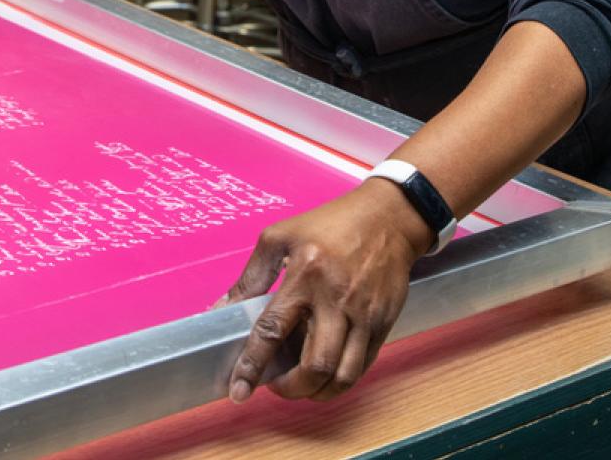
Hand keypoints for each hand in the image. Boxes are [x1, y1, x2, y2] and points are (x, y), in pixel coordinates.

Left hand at [216, 178, 433, 402]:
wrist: (388, 217)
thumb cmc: (331, 223)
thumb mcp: (280, 236)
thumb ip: (250, 277)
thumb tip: (222, 310)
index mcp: (304, 276)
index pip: (272, 331)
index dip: (252, 366)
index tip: (239, 391)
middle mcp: (336, 299)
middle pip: (316, 366)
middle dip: (291, 389)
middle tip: (276, 385)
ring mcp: (364, 314)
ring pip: (343, 375)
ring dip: (318, 392)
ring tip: (302, 385)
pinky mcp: (383, 323)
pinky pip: (363, 366)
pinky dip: (342, 380)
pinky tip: (327, 373)